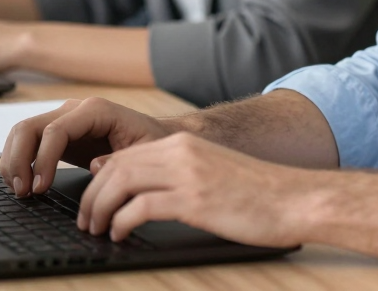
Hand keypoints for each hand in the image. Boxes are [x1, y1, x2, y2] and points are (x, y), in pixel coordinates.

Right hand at [1, 97, 174, 197]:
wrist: (155, 136)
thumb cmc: (151, 142)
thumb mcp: (143, 152)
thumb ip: (120, 158)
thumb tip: (95, 166)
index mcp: (96, 110)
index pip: (56, 130)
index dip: (43, 160)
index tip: (40, 188)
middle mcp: (76, 110)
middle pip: (30, 127)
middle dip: (19, 160)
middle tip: (23, 193)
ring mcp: (64, 119)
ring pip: (22, 132)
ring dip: (14, 161)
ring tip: (21, 191)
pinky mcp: (60, 133)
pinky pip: (28, 141)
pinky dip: (18, 160)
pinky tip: (23, 184)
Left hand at [78, 132, 307, 246]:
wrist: (292, 198)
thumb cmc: (254, 193)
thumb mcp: (209, 172)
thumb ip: (176, 172)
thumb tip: (140, 188)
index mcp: (185, 143)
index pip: (125, 154)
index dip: (99, 179)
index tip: (90, 202)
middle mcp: (182, 151)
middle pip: (117, 166)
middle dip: (92, 195)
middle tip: (86, 221)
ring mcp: (188, 174)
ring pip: (122, 182)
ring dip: (100, 208)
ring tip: (97, 229)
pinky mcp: (195, 199)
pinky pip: (141, 207)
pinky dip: (122, 222)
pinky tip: (121, 235)